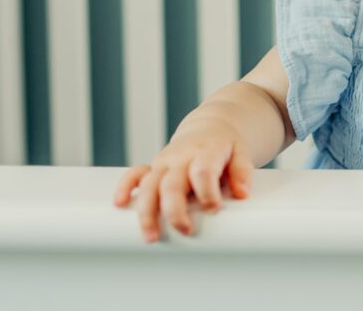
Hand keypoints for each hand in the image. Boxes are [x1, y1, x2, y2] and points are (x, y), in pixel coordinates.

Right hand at [112, 118, 253, 242]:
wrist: (211, 126)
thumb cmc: (226, 145)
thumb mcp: (242, 152)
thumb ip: (242, 171)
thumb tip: (242, 193)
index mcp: (206, 152)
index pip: (203, 172)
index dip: (206, 191)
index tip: (214, 209)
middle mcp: (181, 158)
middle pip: (172, 183)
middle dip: (175, 210)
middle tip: (185, 230)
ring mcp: (165, 162)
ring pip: (149, 184)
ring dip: (147, 210)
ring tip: (150, 236)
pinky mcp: (154, 167)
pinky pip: (135, 173)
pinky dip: (125, 186)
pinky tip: (120, 203)